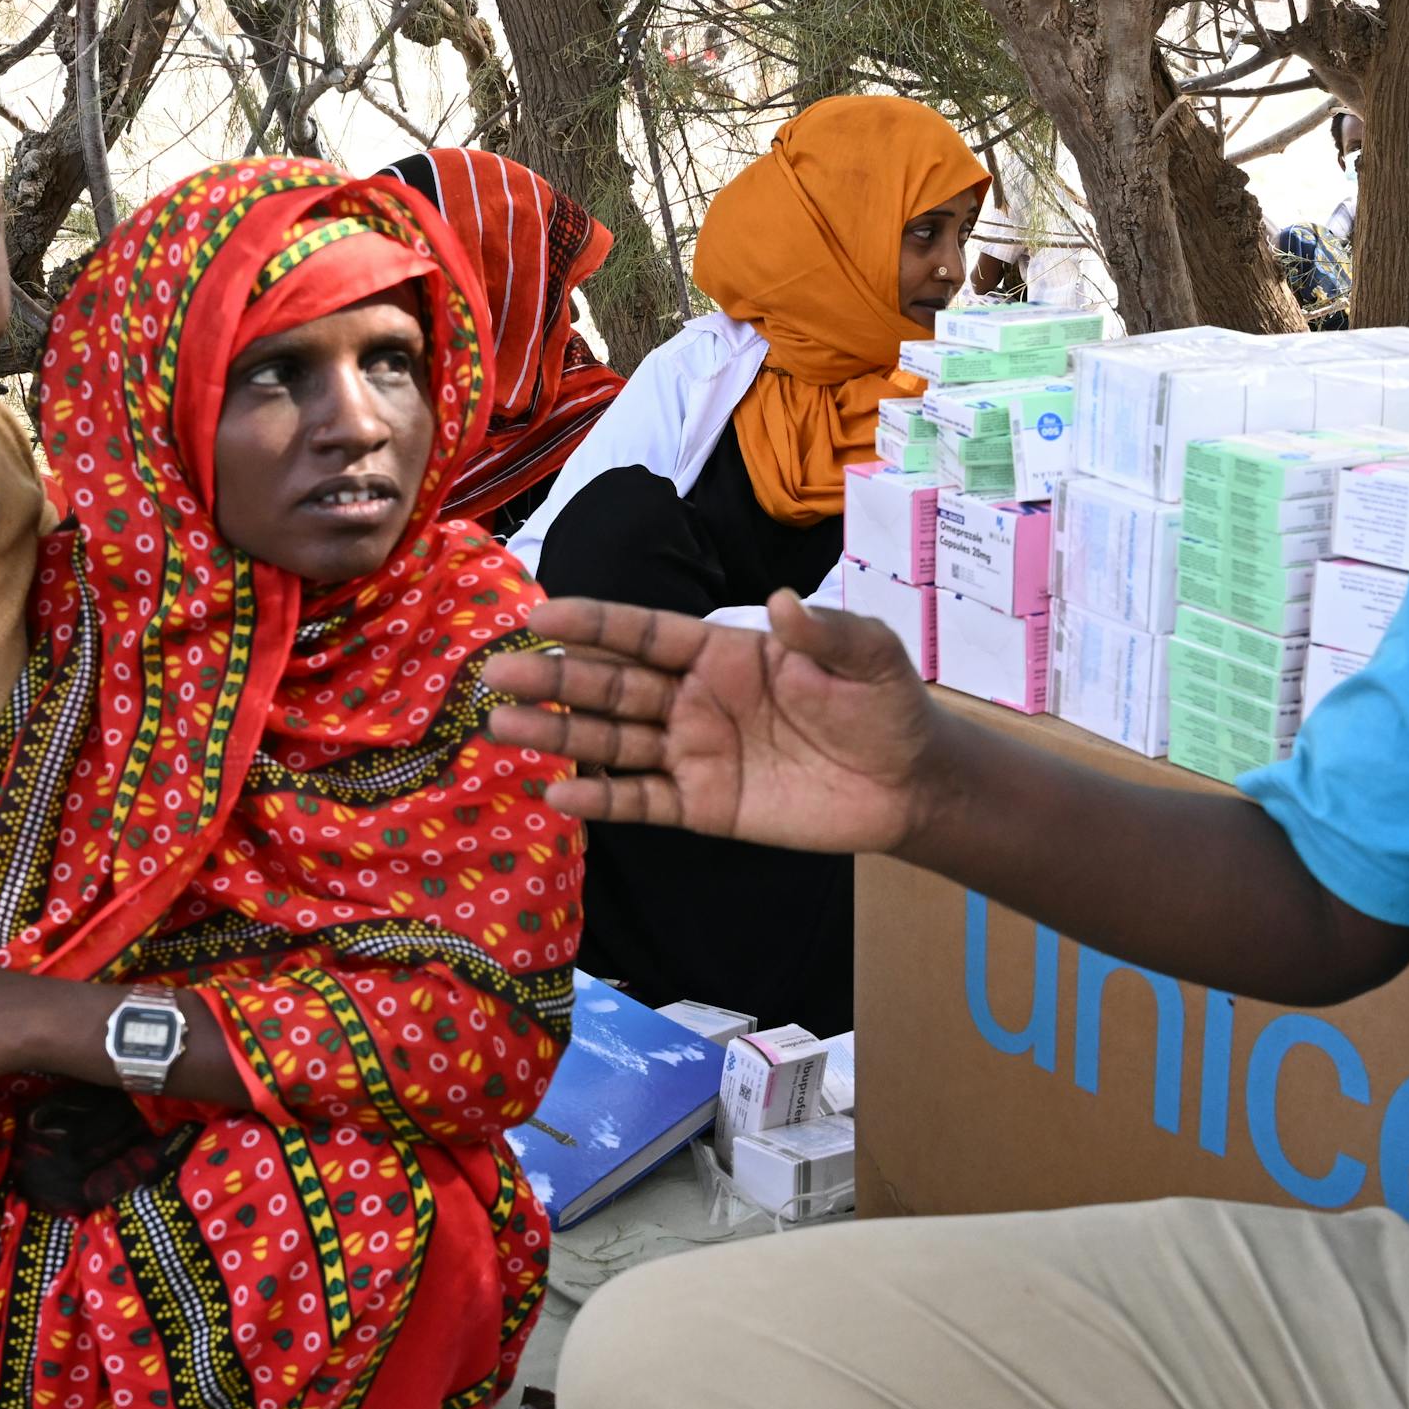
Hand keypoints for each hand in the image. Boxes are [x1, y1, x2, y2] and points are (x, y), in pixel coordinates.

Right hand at [482, 592, 938, 853]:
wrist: (912, 785)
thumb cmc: (886, 707)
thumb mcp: (870, 656)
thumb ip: (825, 633)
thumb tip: (781, 603)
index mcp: (724, 652)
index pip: (645, 634)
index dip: (593, 624)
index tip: (538, 615)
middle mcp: (696, 698)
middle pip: (612, 685)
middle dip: (554, 678)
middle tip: (495, 673)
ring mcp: (694, 752)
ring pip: (612, 741)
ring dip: (558, 734)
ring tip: (502, 726)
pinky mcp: (704, 805)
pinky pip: (642, 800)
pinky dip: (600, 799)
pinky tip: (556, 793)